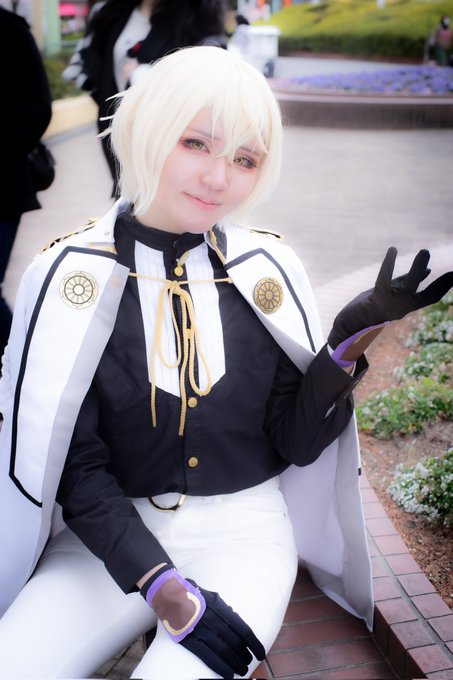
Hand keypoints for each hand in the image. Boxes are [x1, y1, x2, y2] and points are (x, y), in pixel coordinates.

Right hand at [141, 565, 264, 677]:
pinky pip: (207, 656)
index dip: (253, 643)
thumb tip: (238, 626)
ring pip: (223, 650)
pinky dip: (219, 666)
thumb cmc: (194, 595)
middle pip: (234, 641)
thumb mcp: (212, 597)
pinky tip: (228, 674)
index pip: (242, 628)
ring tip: (242, 670)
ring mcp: (199, 628)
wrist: (168, 593)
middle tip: (250, 662)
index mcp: (219, 606)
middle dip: (244, 654)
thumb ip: (225, 611)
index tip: (261, 653)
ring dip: (235, 662)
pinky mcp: (188, 638)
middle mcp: (211, 617)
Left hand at [328, 247, 452, 352]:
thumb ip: (406, 282)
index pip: (431, 298)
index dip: (443, 286)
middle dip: (440, 283)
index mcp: (406, 306)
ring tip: (426, 251)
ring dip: (417, 270)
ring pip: (407, 288)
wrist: (348, 326)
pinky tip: (393, 250)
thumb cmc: (369, 307)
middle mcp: (401, 309)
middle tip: (452, 270)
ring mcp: (389, 307)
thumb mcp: (391, 293)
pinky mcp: (375, 302)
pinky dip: (389, 264)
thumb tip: (427, 271)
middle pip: (425, 296)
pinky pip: (384, 281)